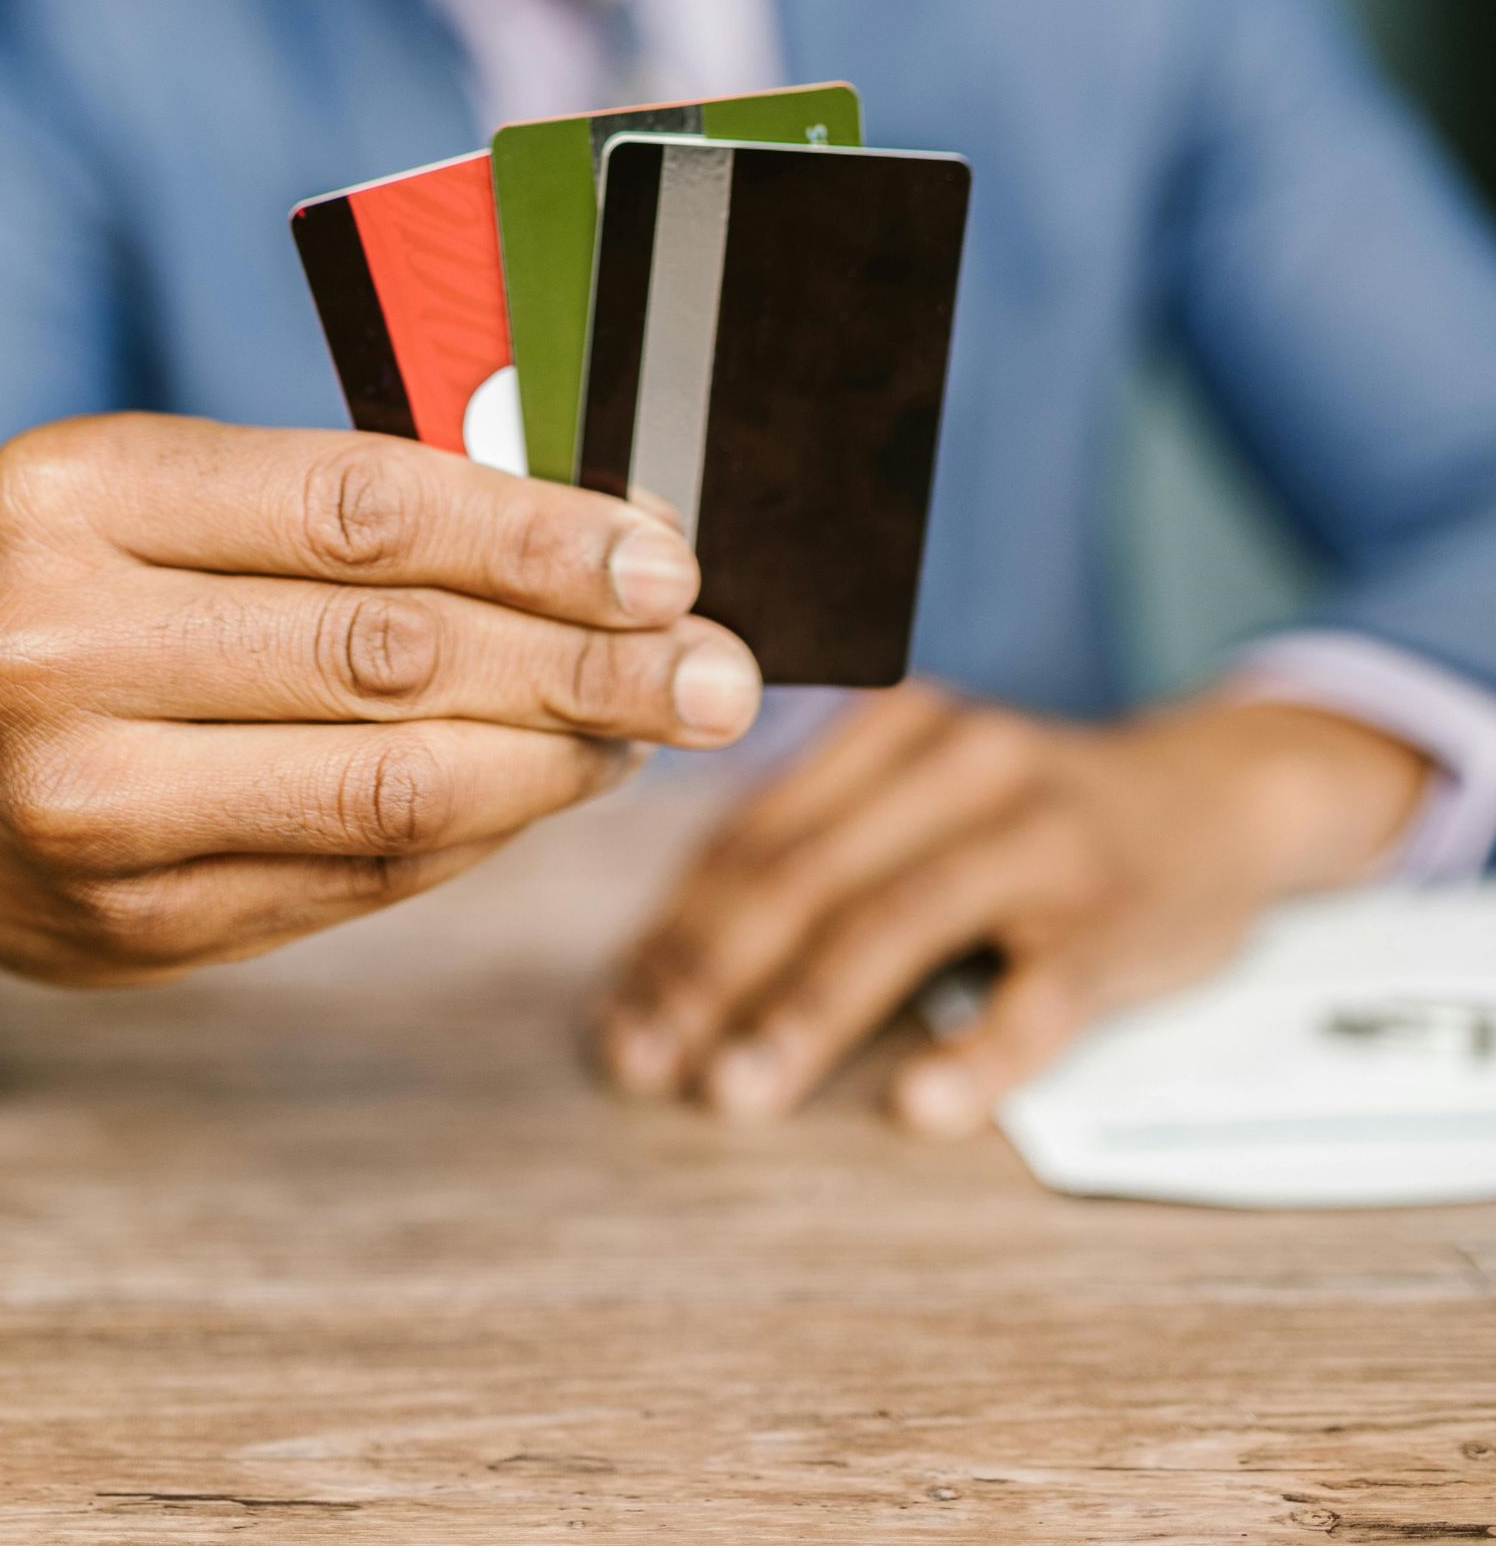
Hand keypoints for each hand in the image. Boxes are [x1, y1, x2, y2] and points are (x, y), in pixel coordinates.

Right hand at [0, 415, 760, 986]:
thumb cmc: (69, 578)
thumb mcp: (157, 487)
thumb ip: (340, 504)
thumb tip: (591, 545)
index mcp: (72, 491)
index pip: (357, 508)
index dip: (535, 538)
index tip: (665, 557)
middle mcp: (52, 648)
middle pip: (389, 654)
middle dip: (586, 663)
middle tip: (720, 671)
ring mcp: (77, 808)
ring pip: (386, 788)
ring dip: (554, 762)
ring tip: (652, 729)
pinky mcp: (119, 932)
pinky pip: (352, 882)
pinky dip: (477, 837)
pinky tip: (549, 789)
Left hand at [599, 679, 1430, 1131]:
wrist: (1219, 795)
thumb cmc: (1031, 814)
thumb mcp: (923, 789)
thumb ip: (818, 846)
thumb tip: (668, 964)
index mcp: (893, 725)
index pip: (757, 833)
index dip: (675, 929)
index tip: (613, 1016)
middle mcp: (960, 759)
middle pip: (809, 873)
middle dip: (711, 976)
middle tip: (645, 1069)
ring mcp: (1044, 836)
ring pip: (901, 920)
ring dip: (808, 1015)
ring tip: (737, 1094)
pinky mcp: (1118, 916)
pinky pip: (1044, 991)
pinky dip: (979, 1050)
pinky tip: (921, 1107)